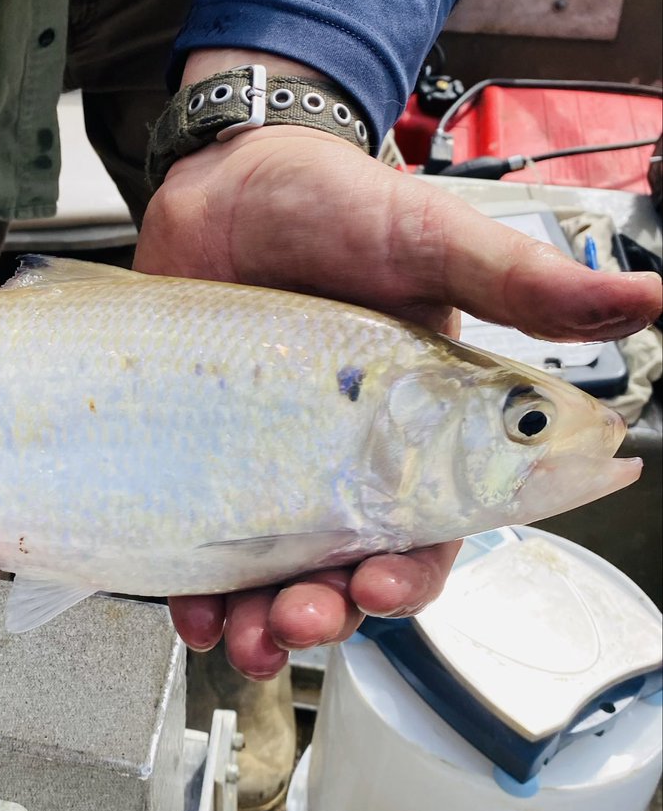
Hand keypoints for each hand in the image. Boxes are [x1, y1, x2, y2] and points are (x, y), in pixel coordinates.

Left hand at [136, 125, 660, 676]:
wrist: (227, 177)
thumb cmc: (335, 203)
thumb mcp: (429, 238)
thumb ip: (517, 281)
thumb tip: (640, 302)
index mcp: (415, 424)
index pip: (429, 523)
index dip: (413, 570)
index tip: (382, 585)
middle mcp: (340, 454)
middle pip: (347, 566)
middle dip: (329, 611)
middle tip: (303, 618)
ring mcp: (264, 455)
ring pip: (273, 570)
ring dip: (263, 617)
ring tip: (244, 633)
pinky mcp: (201, 449)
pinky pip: (199, 536)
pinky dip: (197, 583)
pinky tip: (192, 602)